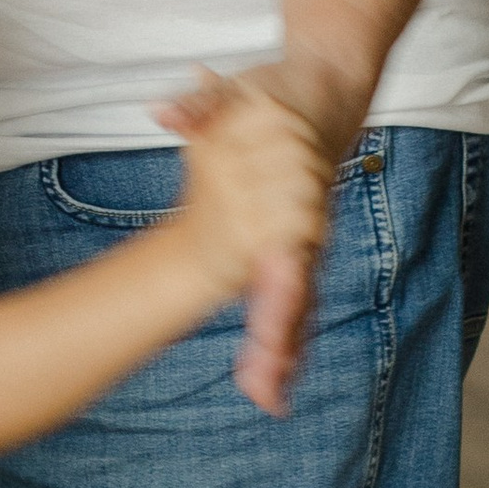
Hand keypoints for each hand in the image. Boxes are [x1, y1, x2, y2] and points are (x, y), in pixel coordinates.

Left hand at [165, 77, 334, 415]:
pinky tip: (268, 383)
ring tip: (266, 395)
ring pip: (296, 307)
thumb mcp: (239, 92)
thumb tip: (164, 111)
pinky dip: (281, 341)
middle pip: (295, 295)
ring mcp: (300, 245)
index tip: (268, 324)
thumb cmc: (278, 97)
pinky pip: (288, 302)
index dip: (281, 290)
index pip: (289, 251)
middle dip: (280, 341)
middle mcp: (302, 229)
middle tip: (265, 387)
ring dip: (283, 352)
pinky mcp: (292, 253)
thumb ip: (204, 106)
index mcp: (293, 197)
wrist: (324, 92)